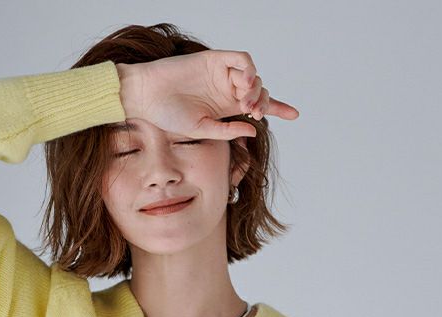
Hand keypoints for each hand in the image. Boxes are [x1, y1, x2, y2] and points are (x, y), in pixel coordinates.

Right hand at [118, 50, 298, 140]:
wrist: (147, 96)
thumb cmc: (168, 116)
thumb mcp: (201, 130)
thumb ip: (227, 131)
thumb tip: (253, 131)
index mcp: (225, 108)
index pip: (257, 106)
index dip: (278, 108)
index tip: (295, 114)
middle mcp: (226, 90)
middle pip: (259, 91)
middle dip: (263, 102)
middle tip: (253, 113)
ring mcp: (221, 73)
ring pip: (252, 76)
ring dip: (255, 88)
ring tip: (245, 102)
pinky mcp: (214, 59)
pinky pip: (240, 59)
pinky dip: (248, 69)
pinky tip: (244, 82)